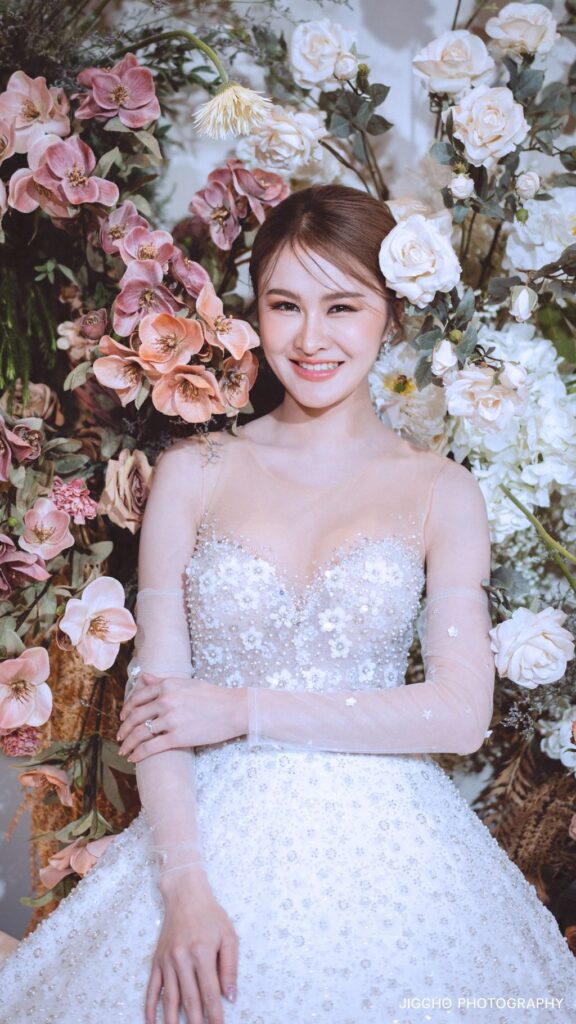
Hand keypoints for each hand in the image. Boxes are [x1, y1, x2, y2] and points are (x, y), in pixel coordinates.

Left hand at [116, 674, 247, 762]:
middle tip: (120, 737)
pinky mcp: (177, 737)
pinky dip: (139, 754)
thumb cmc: (212, 696)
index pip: (137, 698)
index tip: (122, 718)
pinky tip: (134, 758)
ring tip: (124, 750)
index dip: (126, 710)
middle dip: (124, 729)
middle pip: (135, 717)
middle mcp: (166, 701)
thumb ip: (162, 681)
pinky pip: (151, 747)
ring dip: (128, 744)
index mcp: (167, 686)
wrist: (233, 709)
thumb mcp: (186, 683)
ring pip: (140, 733)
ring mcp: (171, 720)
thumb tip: (144, 678)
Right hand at [146, 877, 238, 1023]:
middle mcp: (182, 959)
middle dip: (196, 1023)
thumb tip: (230, 996)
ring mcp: (167, 961)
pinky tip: (152, 1022)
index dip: (214, 1015)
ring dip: (172, 1021)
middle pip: (189, 1000)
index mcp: (202, 954)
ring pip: (170, 998)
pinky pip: (152, 988)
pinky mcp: (157, 960)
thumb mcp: (228, 936)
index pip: (210, 993)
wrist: (185, 895)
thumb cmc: (210, 915)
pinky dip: (150, 1007)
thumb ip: (230, 967)